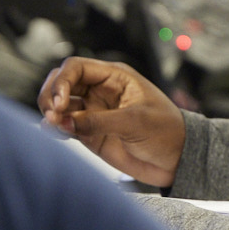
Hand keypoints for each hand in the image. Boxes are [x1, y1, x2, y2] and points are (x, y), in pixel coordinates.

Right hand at [38, 57, 185, 187]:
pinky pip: (65, 126)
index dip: (62, 81)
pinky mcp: (90, 133)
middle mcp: (100, 91)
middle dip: (51, 95)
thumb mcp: (136, 122)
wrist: (177, 161)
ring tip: (53, 125)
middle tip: (52, 114)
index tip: (60, 102)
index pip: (76, 68)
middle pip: (62, 83)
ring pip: (60, 105)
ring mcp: (93, 112)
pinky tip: (54, 133)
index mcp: (114, 77)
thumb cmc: (167, 132)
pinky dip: (55, 129)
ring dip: (51, 113)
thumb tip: (65, 122)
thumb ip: (99, 121)